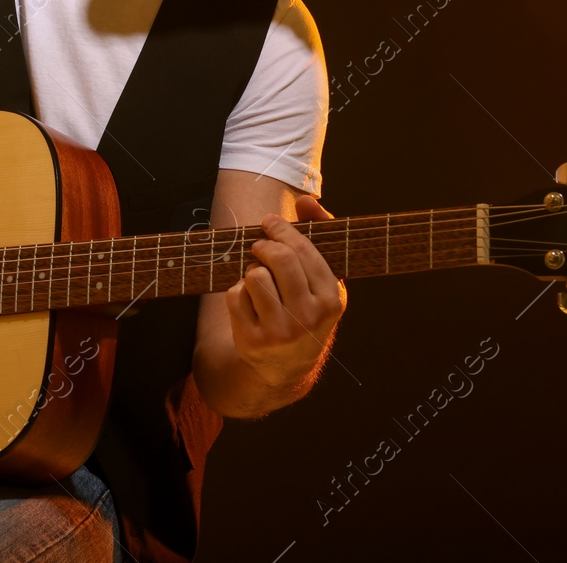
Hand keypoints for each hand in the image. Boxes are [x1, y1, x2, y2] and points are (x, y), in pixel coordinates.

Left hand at [224, 195, 345, 388]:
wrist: (286, 366)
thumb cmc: (305, 309)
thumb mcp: (321, 280)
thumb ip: (318, 235)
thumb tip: (307, 200)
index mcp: (332, 299)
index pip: (304, 251)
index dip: (281, 230)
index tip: (269, 223)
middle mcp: (309, 318)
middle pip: (279, 259)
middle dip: (264, 245)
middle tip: (259, 246)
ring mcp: (280, 332)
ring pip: (254, 276)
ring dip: (251, 271)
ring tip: (258, 278)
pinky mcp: (253, 341)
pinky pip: (235, 296)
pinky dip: (237, 291)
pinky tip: (249, 301)